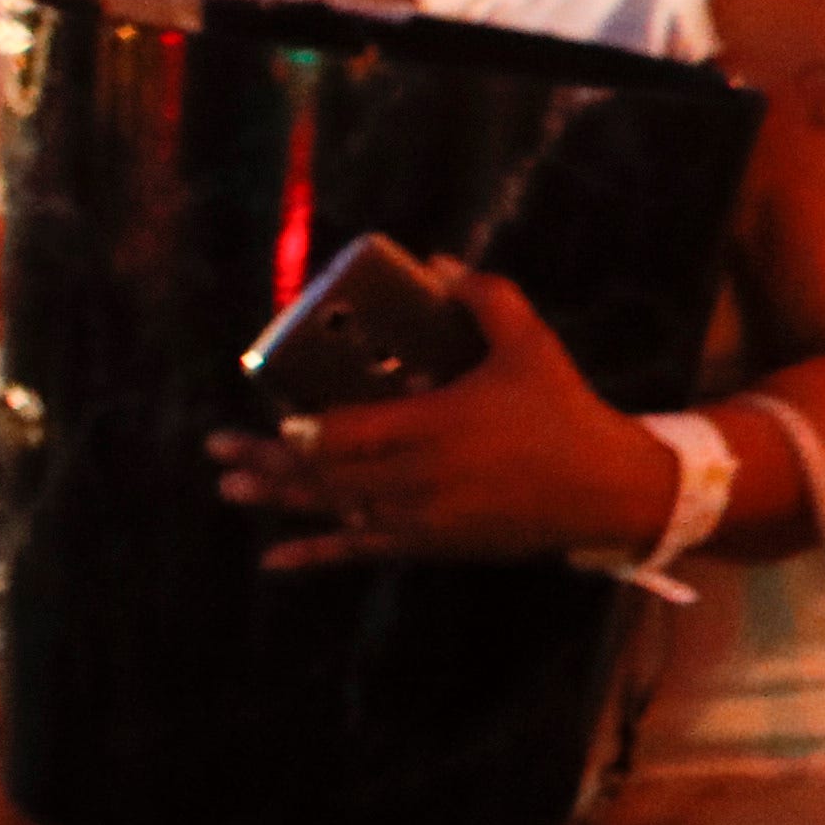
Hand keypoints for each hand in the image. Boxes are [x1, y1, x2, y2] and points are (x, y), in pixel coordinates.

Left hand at [207, 264, 656, 572]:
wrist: (606, 489)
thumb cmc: (564, 410)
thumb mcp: (531, 345)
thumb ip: (486, 299)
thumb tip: (439, 265)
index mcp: (438, 425)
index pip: (349, 433)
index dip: (301, 432)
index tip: (266, 420)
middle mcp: (420, 478)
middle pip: (326, 474)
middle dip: (268, 463)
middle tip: (218, 450)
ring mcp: (422, 518)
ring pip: (336, 510)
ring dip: (280, 500)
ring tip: (230, 488)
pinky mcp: (432, 545)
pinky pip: (362, 551)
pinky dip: (315, 554)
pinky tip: (273, 560)